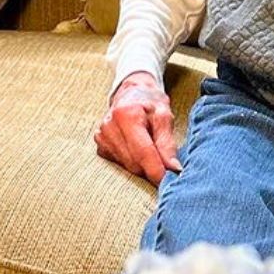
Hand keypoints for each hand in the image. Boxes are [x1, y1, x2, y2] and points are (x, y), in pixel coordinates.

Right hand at [93, 71, 182, 185]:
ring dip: (143, 165)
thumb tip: (174, 169)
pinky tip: (138, 149)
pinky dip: (133, 162)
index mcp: (126, 115)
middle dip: (152, 167)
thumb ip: (167, 143)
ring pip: (127, 166)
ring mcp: (101, 137)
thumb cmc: (150, 102)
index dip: (156, 170)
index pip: (143, 152)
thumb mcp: (164, 116)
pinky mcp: (100, 146)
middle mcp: (109, 127)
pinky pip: (120, 164)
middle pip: (134, 162)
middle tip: (167, 164)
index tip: (169, 181)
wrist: (132, 92)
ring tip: (152, 150)